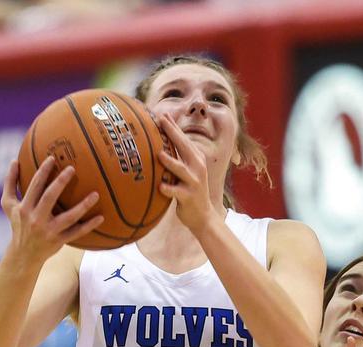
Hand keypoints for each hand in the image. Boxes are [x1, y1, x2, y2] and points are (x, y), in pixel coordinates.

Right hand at [0, 157, 101, 264]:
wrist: (23, 254)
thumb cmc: (18, 224)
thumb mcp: (8, 205)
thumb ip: (10, 183)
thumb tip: (15, 161)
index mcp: (25, 208)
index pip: (34, 186)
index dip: (42, 172)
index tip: (52, 158)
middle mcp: (36, 219)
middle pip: (49, 197)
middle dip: (60, 182)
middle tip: (72, 168)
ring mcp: (49, 231)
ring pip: (68, 217)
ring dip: (83, 206)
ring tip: (96, 194)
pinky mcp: (59, 241)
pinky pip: (76, 233)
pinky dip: (88, 226)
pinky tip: (101, 217)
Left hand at [157, 114, 215, 233]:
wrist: (203, 216)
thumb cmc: (189, 191)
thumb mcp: (186, 173)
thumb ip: (177, 159)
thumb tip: (158, 145)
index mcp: (196, 159)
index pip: (183, 140)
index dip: (172, 127)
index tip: (161, 114)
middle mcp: (197, 167)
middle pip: (184, 147)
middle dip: (172, 133)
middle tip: (160, 121)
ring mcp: (194, 182)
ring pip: (181, 169)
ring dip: (170, 161)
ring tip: (159, 154)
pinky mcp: (189, 197)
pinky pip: (177, 192)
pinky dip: (169, 189)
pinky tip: (160, 187)